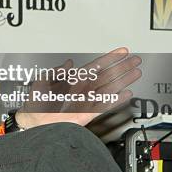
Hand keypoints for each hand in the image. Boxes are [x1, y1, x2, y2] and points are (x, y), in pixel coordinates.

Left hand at [15, 47, 141, 128]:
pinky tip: (127, 93)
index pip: (96, 66)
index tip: (122, 51)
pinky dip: (116, 99)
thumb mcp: (44, 80)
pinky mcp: (88, 113)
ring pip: (110, 88)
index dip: (110, 58)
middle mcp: (83, 89)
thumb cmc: (37, 102)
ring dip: (124, 80)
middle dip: (122, 67)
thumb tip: (69, 63)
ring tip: (137, 72)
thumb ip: (58, 71)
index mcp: (74, 79)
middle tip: (136, 60)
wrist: (35, 120)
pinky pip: (105, 104)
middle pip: (108, 75)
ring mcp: (87, 100)